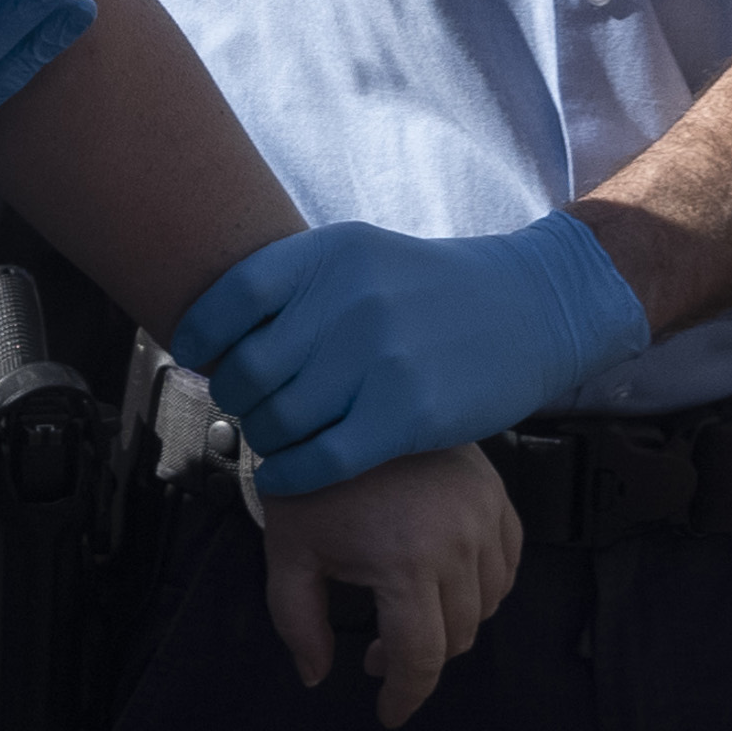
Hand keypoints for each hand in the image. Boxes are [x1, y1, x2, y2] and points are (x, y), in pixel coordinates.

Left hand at [173, 213, 649, 495]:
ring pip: (278, 420)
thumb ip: (293, 287)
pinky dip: (288, 475)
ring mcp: (381, 358)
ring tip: (276, 435)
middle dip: (237, 398)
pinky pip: (321, 459)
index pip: (230, 300)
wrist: (533, 307)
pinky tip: (281, 477)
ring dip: (264, 437)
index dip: (200, 337)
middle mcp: (351, 300)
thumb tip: (209, 341)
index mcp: (330, 254)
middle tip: (250, 406)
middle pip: (248, 370)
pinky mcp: (408, 413)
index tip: (198, 359)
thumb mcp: (361, 257)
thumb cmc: (429, 291)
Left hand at [254, 445, 525, 728]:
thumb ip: (299, 622)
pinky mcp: (499, 497)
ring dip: (452, 626)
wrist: (345, 395)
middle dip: (418, 661)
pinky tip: (446, 586)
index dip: (405, 696)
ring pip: (488, 605)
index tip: (388, 714)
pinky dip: (484, 589)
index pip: (420, 657)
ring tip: (407, 618)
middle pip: (457, 636)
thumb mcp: (289, 551)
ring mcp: (486, 518)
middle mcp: (459, 544)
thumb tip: (317, 676)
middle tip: (379, 656)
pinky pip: (508, 566)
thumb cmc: (311, 474)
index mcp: (406, 563)